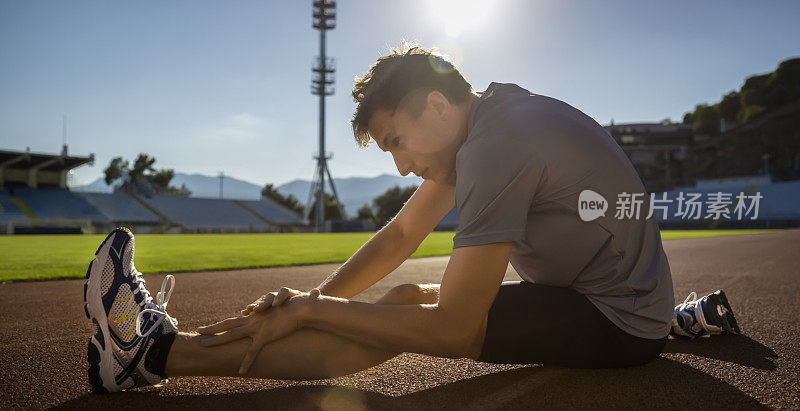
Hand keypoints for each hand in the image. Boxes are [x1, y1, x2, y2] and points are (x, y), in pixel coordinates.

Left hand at [197, 288, 320, 373]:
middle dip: (211, 329)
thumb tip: (255, 317)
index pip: (232, 321)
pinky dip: (247, 362)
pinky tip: (241, 371)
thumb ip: (263, 317)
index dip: (220, 325)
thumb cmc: (289, 311)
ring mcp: (256, 328)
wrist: (299, 308)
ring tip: (203, 345)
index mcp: (253, 318)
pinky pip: (253, 351)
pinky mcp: (265, 336)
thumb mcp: (274, 315)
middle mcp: (251, 321)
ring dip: (216, 340)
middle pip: (226, 325)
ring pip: (231, 335)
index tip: (208, 329)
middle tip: (198, 332)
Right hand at [241, 286, 308, 315]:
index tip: (276, 305)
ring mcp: (271, 300)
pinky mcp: (265, 307)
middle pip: (270, 296)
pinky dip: (251, 310)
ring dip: (255, 306)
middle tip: (258, 309)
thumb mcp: (309, 303)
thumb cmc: (305, 307)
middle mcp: (279, 295)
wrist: (301, 307)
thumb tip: (317, 291)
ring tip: (249, 310)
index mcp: (290, 293)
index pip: (285, 292)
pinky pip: (257, 307)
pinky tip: (244, 313)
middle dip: (263, 303)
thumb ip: (312, 297)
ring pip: (262, 301)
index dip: (279, 298)